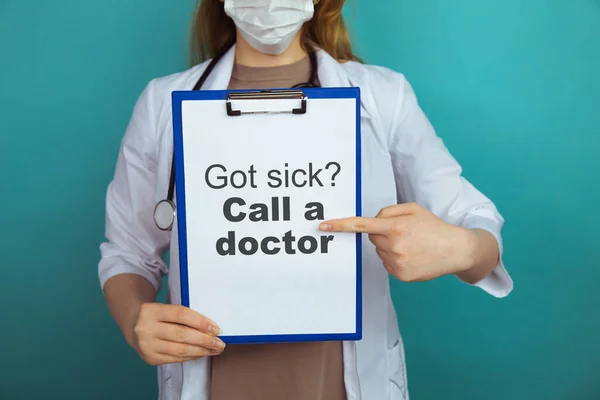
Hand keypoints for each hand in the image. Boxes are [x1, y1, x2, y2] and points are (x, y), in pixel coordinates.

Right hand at [131, 303, 225, 365]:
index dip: (200, 322)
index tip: (216, 328)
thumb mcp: (165, 308)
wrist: (133, 324)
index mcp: (151, 310)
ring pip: (179, 350)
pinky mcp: (149, 358)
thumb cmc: (157, 314)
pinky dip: (191, 356)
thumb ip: (183, 315)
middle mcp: (146, 328)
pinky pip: (175, 359)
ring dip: (200, 351)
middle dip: (204, 340)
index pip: (180, 315)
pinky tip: (201, 353)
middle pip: (181, 335)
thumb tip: (210, 327)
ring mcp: (146, 345)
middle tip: (220, 343)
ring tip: (214, 349)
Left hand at [319, 202, 475, 281]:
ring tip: (412, 245)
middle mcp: (394, 245)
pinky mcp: (401, 275)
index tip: (323, 226)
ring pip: (380, 252)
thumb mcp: (413, 209)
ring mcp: (397, 263)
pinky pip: (387, 264)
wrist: (456, 249)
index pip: (362, 225)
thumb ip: (389, 211)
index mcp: (395, 226)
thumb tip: (373, 221)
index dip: (340, 225)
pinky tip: (413, 256)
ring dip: (390, 247)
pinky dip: (396, 260)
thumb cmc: (433, 227)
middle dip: (383, 234)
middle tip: (404, 233)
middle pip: (373, 238)